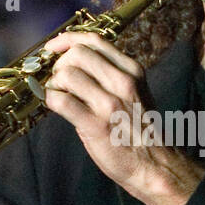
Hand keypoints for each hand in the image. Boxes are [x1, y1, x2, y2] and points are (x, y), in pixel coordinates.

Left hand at [42, 32, 203, 204]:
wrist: (154, 164)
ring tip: (57, 94)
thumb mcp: (133, 93)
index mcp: (132, 71)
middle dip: (59, 63)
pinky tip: (54, 106)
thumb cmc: (140, 130)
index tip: (53, 47)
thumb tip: (73, 65)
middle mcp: (122, 82)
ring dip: (53, 83)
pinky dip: (50, 99)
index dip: (68, 40)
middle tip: (56, 78)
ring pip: (67, 74)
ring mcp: (109, 103)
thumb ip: (109, 76)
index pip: (95, 41)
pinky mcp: (95, 125)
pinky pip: (61, 101)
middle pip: (77, 54)